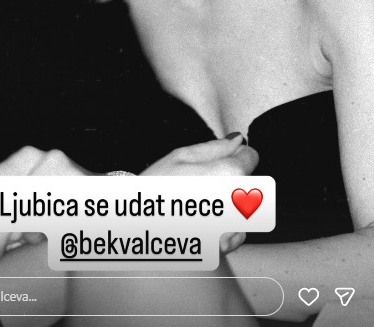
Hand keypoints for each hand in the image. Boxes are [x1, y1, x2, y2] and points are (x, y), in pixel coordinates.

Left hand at [0, 147, 92, 262]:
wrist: (107, 203)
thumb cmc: (62, 208)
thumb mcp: (25, 213)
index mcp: (23, 158)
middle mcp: (40, 157)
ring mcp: (61, 170)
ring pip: (22, 215)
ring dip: (20, 237)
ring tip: (30, 240)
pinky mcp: (77, 188)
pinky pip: (47, 221)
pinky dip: (42, 235)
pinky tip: (48, 234)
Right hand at [141, 135, 257, 254]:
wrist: (136, 228)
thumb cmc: (155, 190)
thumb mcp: (181, 156)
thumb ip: (215, 147)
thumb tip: (238, 140)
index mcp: (229, 175)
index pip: (251, 157)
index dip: (235, 154)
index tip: (221, 157)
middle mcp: (237, 203)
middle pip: (249, 180)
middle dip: (231, 177)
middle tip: (202, 180)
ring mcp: (232, 227)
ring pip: (245, 207)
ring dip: (230, 202)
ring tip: (199, 202)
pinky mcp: (225, 247)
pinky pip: (238, 231)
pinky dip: (227, 225)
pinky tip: (203, 220)